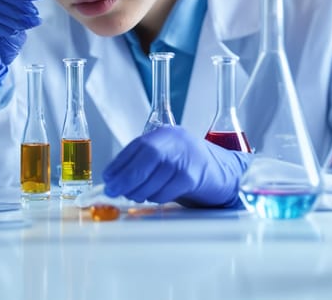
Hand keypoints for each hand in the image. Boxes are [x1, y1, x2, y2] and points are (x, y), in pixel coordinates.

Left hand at [103, 125, 251, 207]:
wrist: (223, 172)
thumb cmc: (190, 165)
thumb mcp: (166, 155)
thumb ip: (144, 161)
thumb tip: (115, 177)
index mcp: (166, 134)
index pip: (137, 146)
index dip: (119, 164)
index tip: (108, 178)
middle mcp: (176, 141)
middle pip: (145, 159)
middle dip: (125, 179)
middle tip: (114, 191)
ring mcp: (186, 158)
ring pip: (154, 177)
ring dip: (140, 191)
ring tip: (137, 195)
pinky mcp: (193, 176)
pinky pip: (166, 190)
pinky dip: (156, 197)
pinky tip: (156, 196)